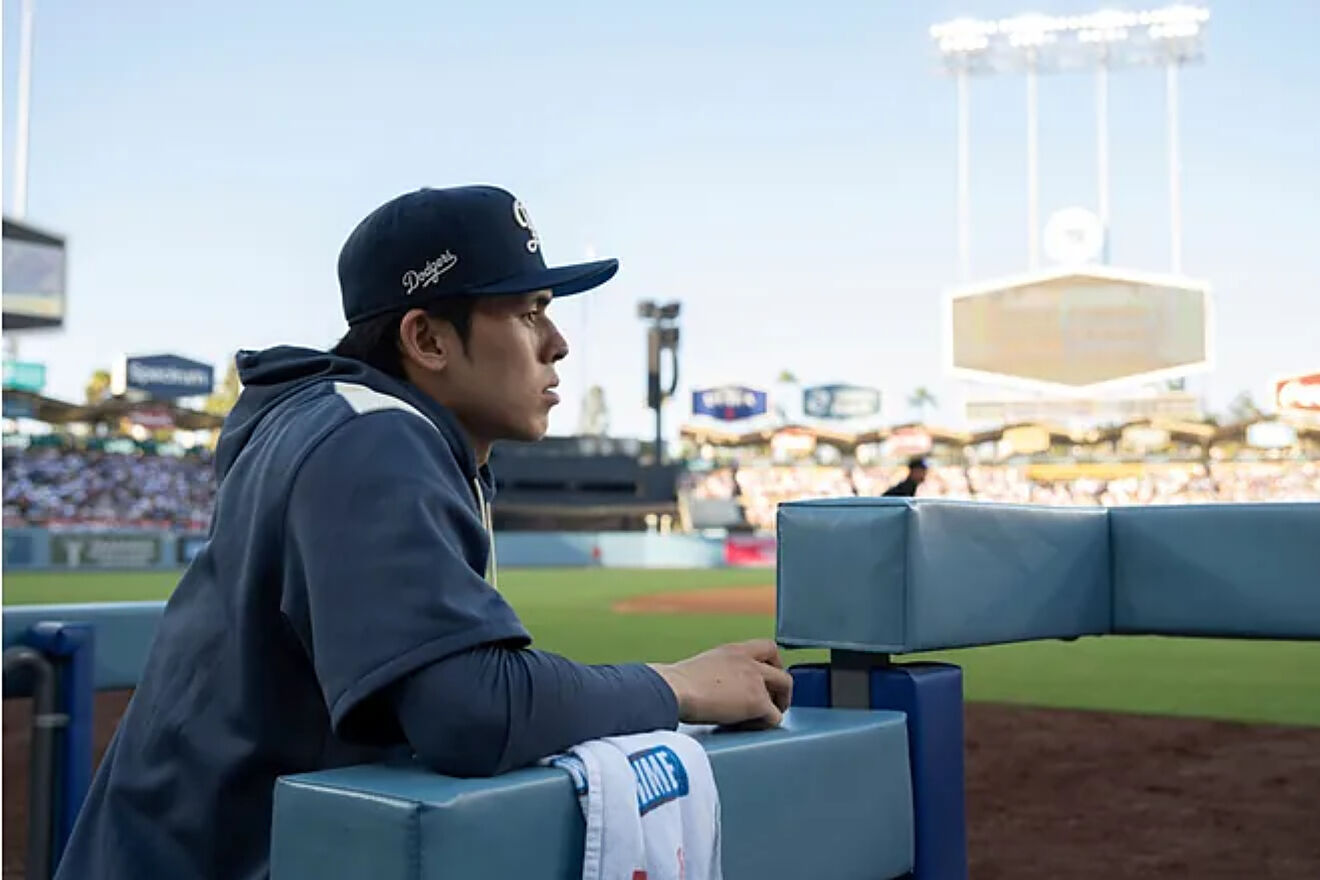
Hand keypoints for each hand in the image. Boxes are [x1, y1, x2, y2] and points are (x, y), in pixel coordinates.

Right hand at [648, 639, 792, 729]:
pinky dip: (766, 723)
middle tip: (773, 702)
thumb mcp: (701, 667)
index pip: (767, 647)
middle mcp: (748, 661)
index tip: (767, 678)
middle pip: (782, 670)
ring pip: (785, 688)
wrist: (674, 690)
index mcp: (733, 650)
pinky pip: (775, 716)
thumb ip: (717, 673)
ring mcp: (755, 680)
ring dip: (778, 704)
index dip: (774, 664)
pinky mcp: (757, 701)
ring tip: (764, 717)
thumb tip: (712, 689)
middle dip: (781, 688)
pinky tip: (750, 727)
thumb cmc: (675, 684)